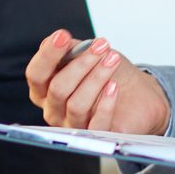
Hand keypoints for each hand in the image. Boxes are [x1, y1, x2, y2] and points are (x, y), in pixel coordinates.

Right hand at [24, 29, 169, 134]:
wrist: (138, 95)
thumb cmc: (108, 75)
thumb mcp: (88, 55)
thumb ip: (69, 49)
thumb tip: (55, 39)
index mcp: (45, 90)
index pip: (36, 74)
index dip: (47, 55)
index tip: (62, 36)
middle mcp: (54, 110)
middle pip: (58, 88)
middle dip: (81, 63)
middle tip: (102, 46)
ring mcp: (73, 126)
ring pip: (76, 104)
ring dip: (96, 78)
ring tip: (112, 60)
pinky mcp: (95, 137)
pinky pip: (95, 124)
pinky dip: (105, 104)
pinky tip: (114, 87)